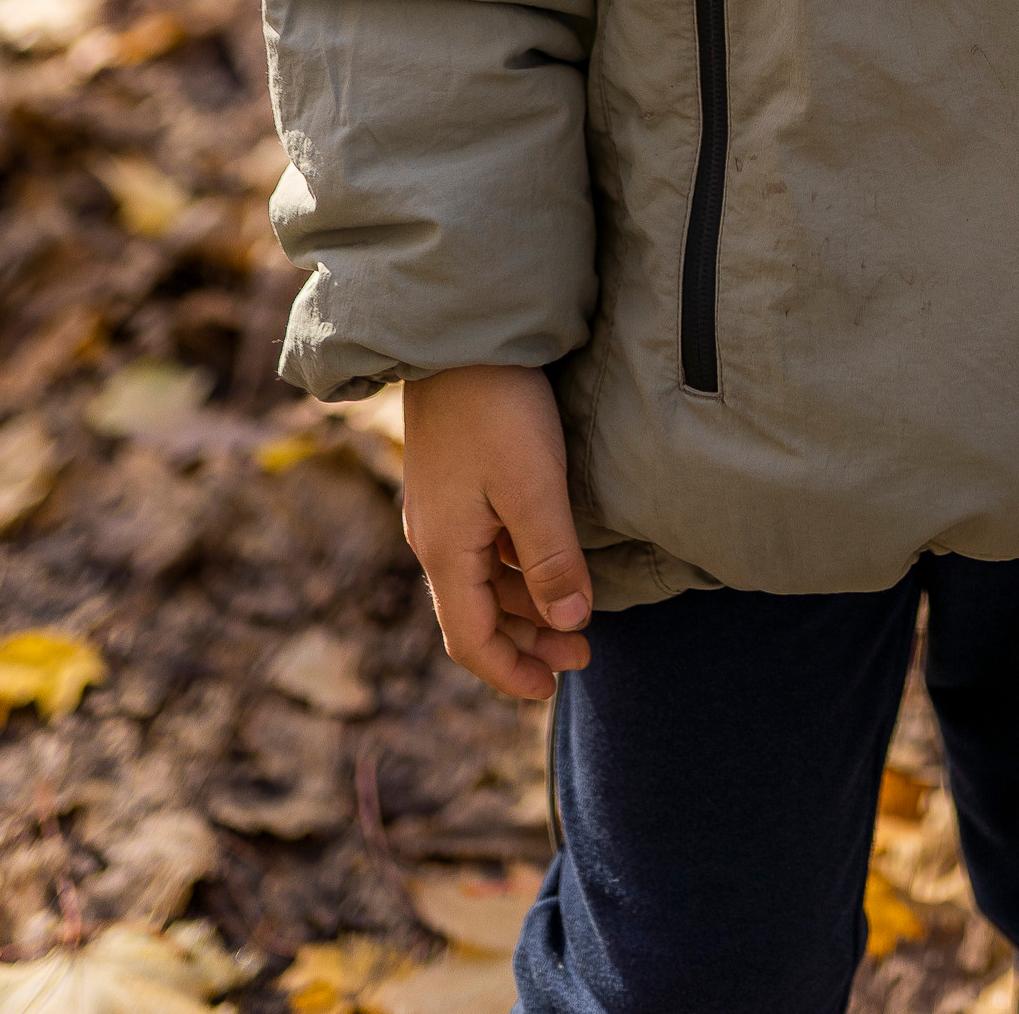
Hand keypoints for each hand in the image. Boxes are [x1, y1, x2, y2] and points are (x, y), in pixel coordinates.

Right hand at [401, 364, 592, 699]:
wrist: (456, 331)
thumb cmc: (496, 408)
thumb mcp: (532, 486)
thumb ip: (551, 559)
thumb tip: (569, 625)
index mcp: (444, 550)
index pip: (470, 641)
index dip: (511, 672)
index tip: (553, 688)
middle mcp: (434, 537)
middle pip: (478, 614)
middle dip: (530, 640)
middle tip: (585, 650)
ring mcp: (442, 507)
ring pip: (483, 580)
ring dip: (527, 604)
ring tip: (577, 610)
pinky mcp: (456, 478)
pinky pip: (484, 546)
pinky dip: (518, 568)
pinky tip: (552, 557)